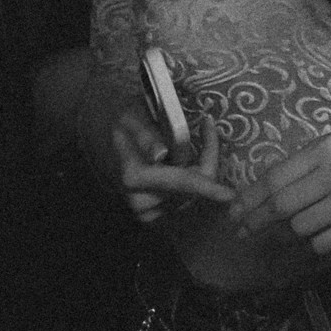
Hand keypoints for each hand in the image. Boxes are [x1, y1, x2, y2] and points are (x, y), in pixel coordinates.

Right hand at [110, 102, 234, 227]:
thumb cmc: (120, 120)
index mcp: (134, 176)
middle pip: (192, 190)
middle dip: (207, 161)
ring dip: (199, 171)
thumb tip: (160, 154)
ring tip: (192, 140)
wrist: (100, 135)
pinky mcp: (151, 214)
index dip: (207, 188)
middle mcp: (140, 201)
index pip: (181, 183)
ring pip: (190, 195)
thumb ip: (146, 135)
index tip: (230, 195)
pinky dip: (191, 181)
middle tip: (207, 128)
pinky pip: (182, 199)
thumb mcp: (131, 117)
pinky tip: (182, 161)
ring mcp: (145, 211)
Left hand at [227, 132, 330, 254]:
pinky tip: (328, 234)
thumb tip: (260, 189)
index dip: (250, 196)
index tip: (233, 210)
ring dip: (293, 232)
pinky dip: (317, 242)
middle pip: (281, 202)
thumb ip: (305, 166)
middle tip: (241, 231)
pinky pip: (321, 242)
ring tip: (299, 228)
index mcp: (327, 148)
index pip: (276, 175)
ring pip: (299, 226)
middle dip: (256, 219)